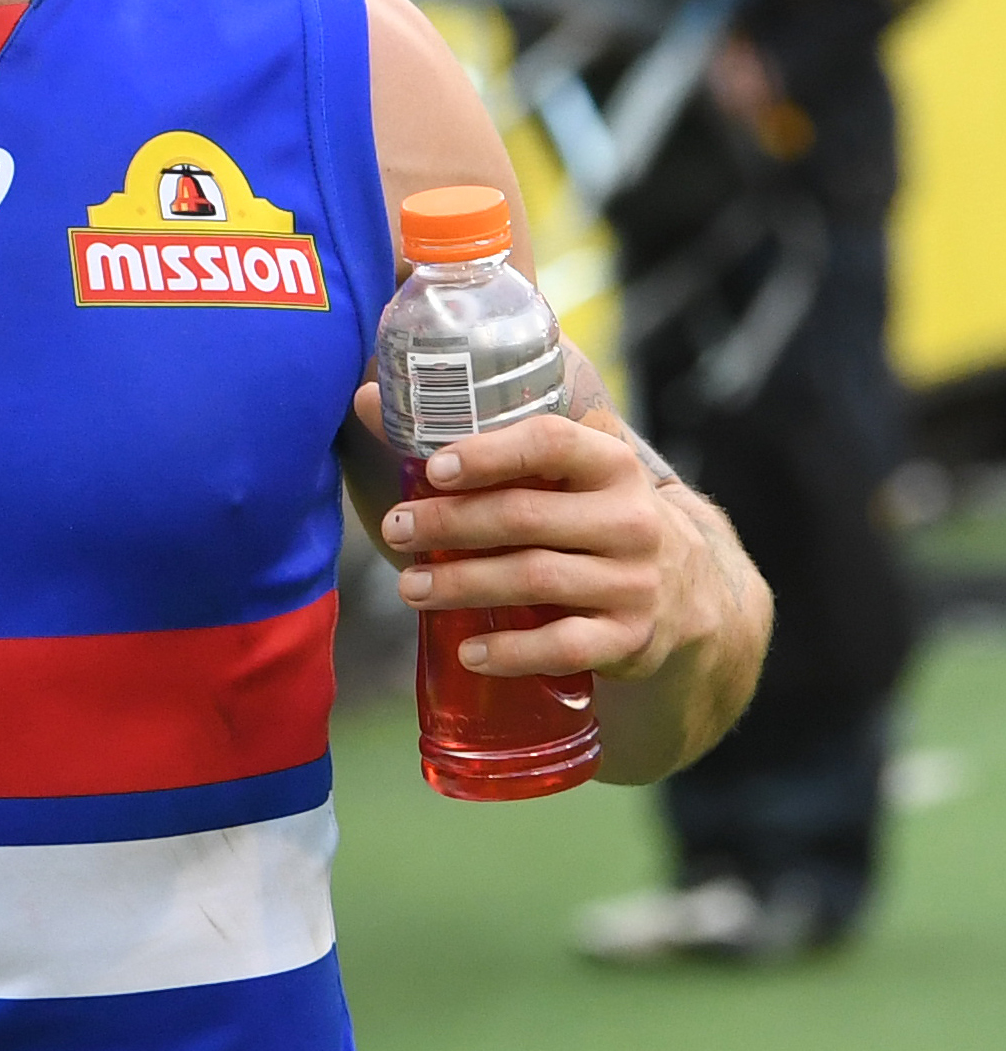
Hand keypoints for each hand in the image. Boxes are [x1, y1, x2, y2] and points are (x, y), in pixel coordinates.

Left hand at [359, 393, 677, 679]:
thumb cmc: (590, 520)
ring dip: (463, 584)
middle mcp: (632, 519)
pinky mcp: (632, 637)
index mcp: (611, 465)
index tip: (432, 468)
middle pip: (525, 516)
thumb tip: (363, 398)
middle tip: (395, 529)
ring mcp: (636, 581)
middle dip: (450, 523)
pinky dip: (512, 652)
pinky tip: (468, 650)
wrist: (688, 594)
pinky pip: (565, 646)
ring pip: (536, 578)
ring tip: (409, 587)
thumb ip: (477, 446)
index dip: (488, 453)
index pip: (551, 442)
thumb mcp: (562, 478)